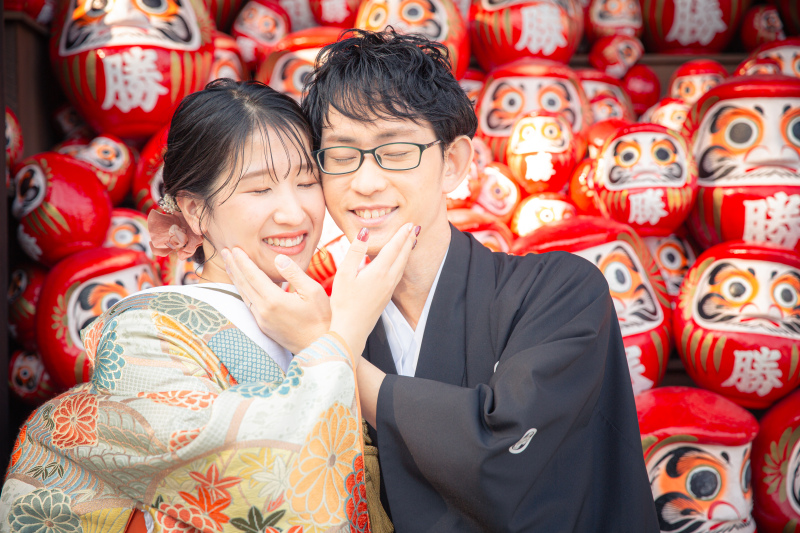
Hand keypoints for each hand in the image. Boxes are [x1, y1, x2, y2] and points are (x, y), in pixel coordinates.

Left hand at [222, 248, 330, 353]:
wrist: (320, 345)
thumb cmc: (321, 317)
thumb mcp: (313, 291)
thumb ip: (294, 273)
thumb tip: (279, 258)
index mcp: (274, 300)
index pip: (253, 275)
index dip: (243, 261)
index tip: (235, 249)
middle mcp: (263, 311)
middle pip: (244, 284)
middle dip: (234, 266)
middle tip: (225, 252)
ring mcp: (261, 320)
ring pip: (244, 295)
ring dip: (236, 278)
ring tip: (229, 265)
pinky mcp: (263, 327)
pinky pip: (249, 304)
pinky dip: (243, 291)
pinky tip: (242, 285)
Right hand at [329, 223, 416, 357]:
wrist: (352, 329)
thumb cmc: (344, 302)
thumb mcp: (345, 274)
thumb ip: (355, 251)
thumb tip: (365, 232)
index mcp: (379, 271)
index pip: (394, 247)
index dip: (401, 234)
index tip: (409, 223)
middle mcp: (388, 279)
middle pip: (402, 255)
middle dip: (408, 240)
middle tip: (414, 228)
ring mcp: (389, 289)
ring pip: (402, 265)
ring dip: (407, 251)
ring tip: (410, 242)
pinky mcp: (386, 297)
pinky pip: (399, 274)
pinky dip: (402, 263)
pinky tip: (399, 263)